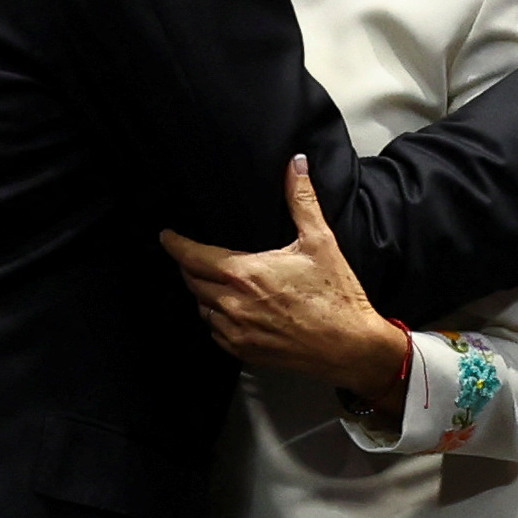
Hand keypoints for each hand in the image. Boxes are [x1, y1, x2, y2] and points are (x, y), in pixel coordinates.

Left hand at [159, 156, 411, 411]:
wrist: (351, 346)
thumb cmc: (336, 295)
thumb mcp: (320, 241)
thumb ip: (301, 200)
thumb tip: (296, 163)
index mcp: (244, 273)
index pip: (192, 256)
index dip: (175, 245)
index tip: (166, 236)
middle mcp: (233, 304)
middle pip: (192, 282)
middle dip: (189, 267)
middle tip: (191, 256)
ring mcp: (236, 332)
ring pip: (202, 308)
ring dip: (203, 293)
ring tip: (211, 281)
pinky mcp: (245, 353)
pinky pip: (216, 333)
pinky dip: (216, 319)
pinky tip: (229, 310)